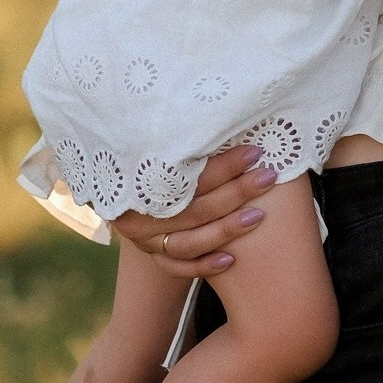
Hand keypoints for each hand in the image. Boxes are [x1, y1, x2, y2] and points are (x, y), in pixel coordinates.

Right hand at [109, 145, 277, 275]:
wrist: (114, 174)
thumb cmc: (145, 147)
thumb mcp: (154, 139)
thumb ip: (183, 138)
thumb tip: (227, 116)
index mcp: (138, 180)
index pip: (190, 177)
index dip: (225, 166)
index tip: (254, 152)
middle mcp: (138, 214)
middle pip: (195, 208)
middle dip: (236, 192)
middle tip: (268, 177)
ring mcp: (144, 238)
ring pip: (189, 242)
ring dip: (227, 230)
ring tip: (259, 216)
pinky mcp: (150, 253)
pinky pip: (178, 266)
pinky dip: (203, 265)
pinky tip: (231, 260)